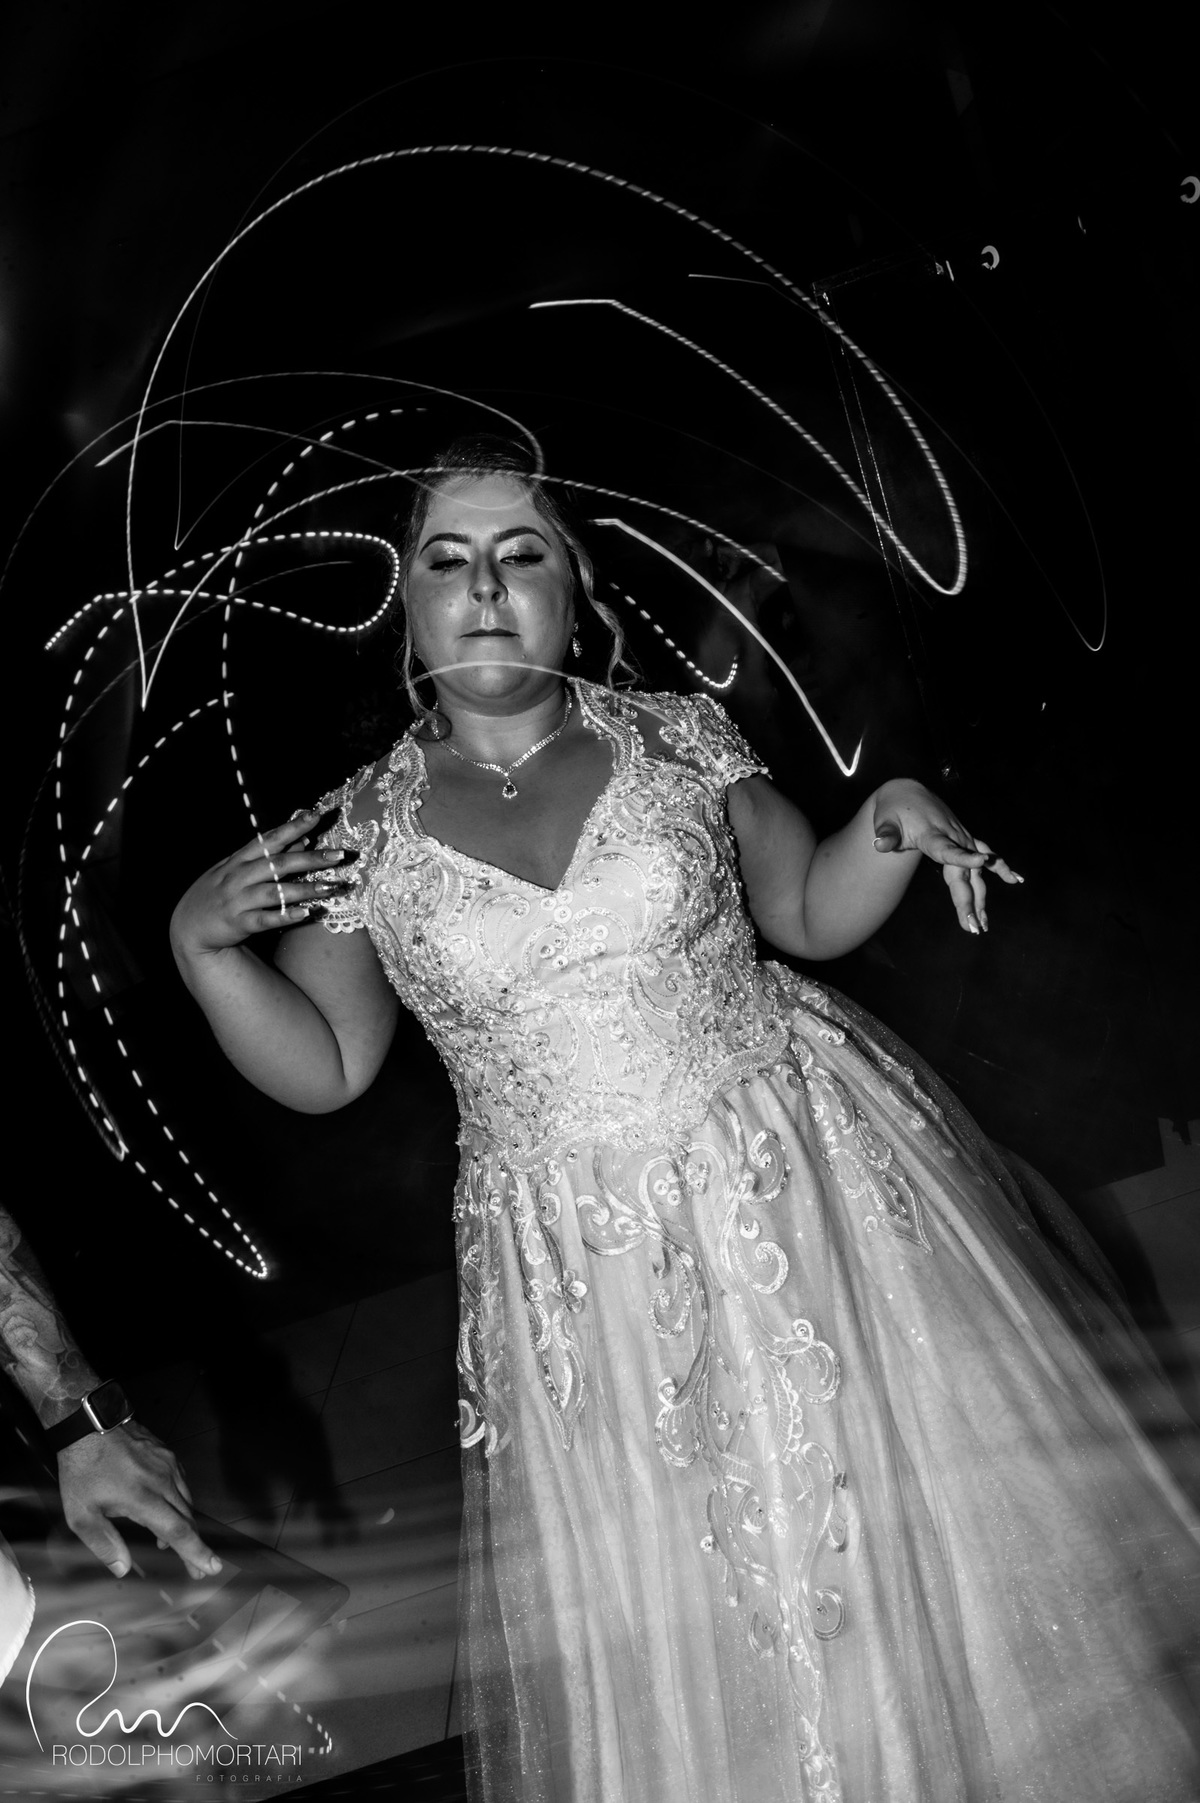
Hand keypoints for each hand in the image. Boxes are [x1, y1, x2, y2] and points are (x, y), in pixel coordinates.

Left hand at [57, 1421, 221, 1582]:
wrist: (89, 1425)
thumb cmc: (83, 1469)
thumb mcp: (81, 1513)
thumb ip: (103, 1543)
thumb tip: (122, 1568)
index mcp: (143, 1499)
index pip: (177, 1532)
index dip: (196, 1552)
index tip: (212, 1567)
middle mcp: (163, 1481)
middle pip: (188, 1519)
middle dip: (194, 1546)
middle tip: (197, 1569)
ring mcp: (168, 1465)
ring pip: (187, 1501)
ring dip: (184, 1524)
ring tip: (168, 1542)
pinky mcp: (167, 1453)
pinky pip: (182, 1483)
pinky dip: (179, 1501)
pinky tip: (166, 1508)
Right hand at [170, 812, 349, 958]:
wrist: (189, 926)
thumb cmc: (220, 892)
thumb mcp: (238, 869)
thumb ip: (269, 856)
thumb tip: (302, 840)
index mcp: (240, 860)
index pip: (270, 839)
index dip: (293, 827)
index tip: (316, 815)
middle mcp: (240, 876)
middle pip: (279, 864)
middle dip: (312, 858)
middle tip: (340, 855)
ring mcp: (239, 900)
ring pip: (277, 892)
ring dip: (306, 888)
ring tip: (333, 886)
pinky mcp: (240, 923)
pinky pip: (267, 919)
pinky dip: (286, 916)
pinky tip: (307, 913)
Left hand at [872, 780, 1022, 934]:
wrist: (908, 793)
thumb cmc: (894, 812)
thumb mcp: (886, 822)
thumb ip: (886, 835)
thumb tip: (879, 844)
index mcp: (933, 836)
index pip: (948, 850)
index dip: (964, 858)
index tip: (983, 861)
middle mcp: (953, 838)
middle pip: (965, 873)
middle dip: (970, 900)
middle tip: (972, 926)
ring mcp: (963, 839)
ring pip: (978, 871)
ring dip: (981, 898)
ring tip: (984, 924)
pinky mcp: (967, 839)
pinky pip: (988, 854)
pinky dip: (1002, 868)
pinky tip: (1017, 880)